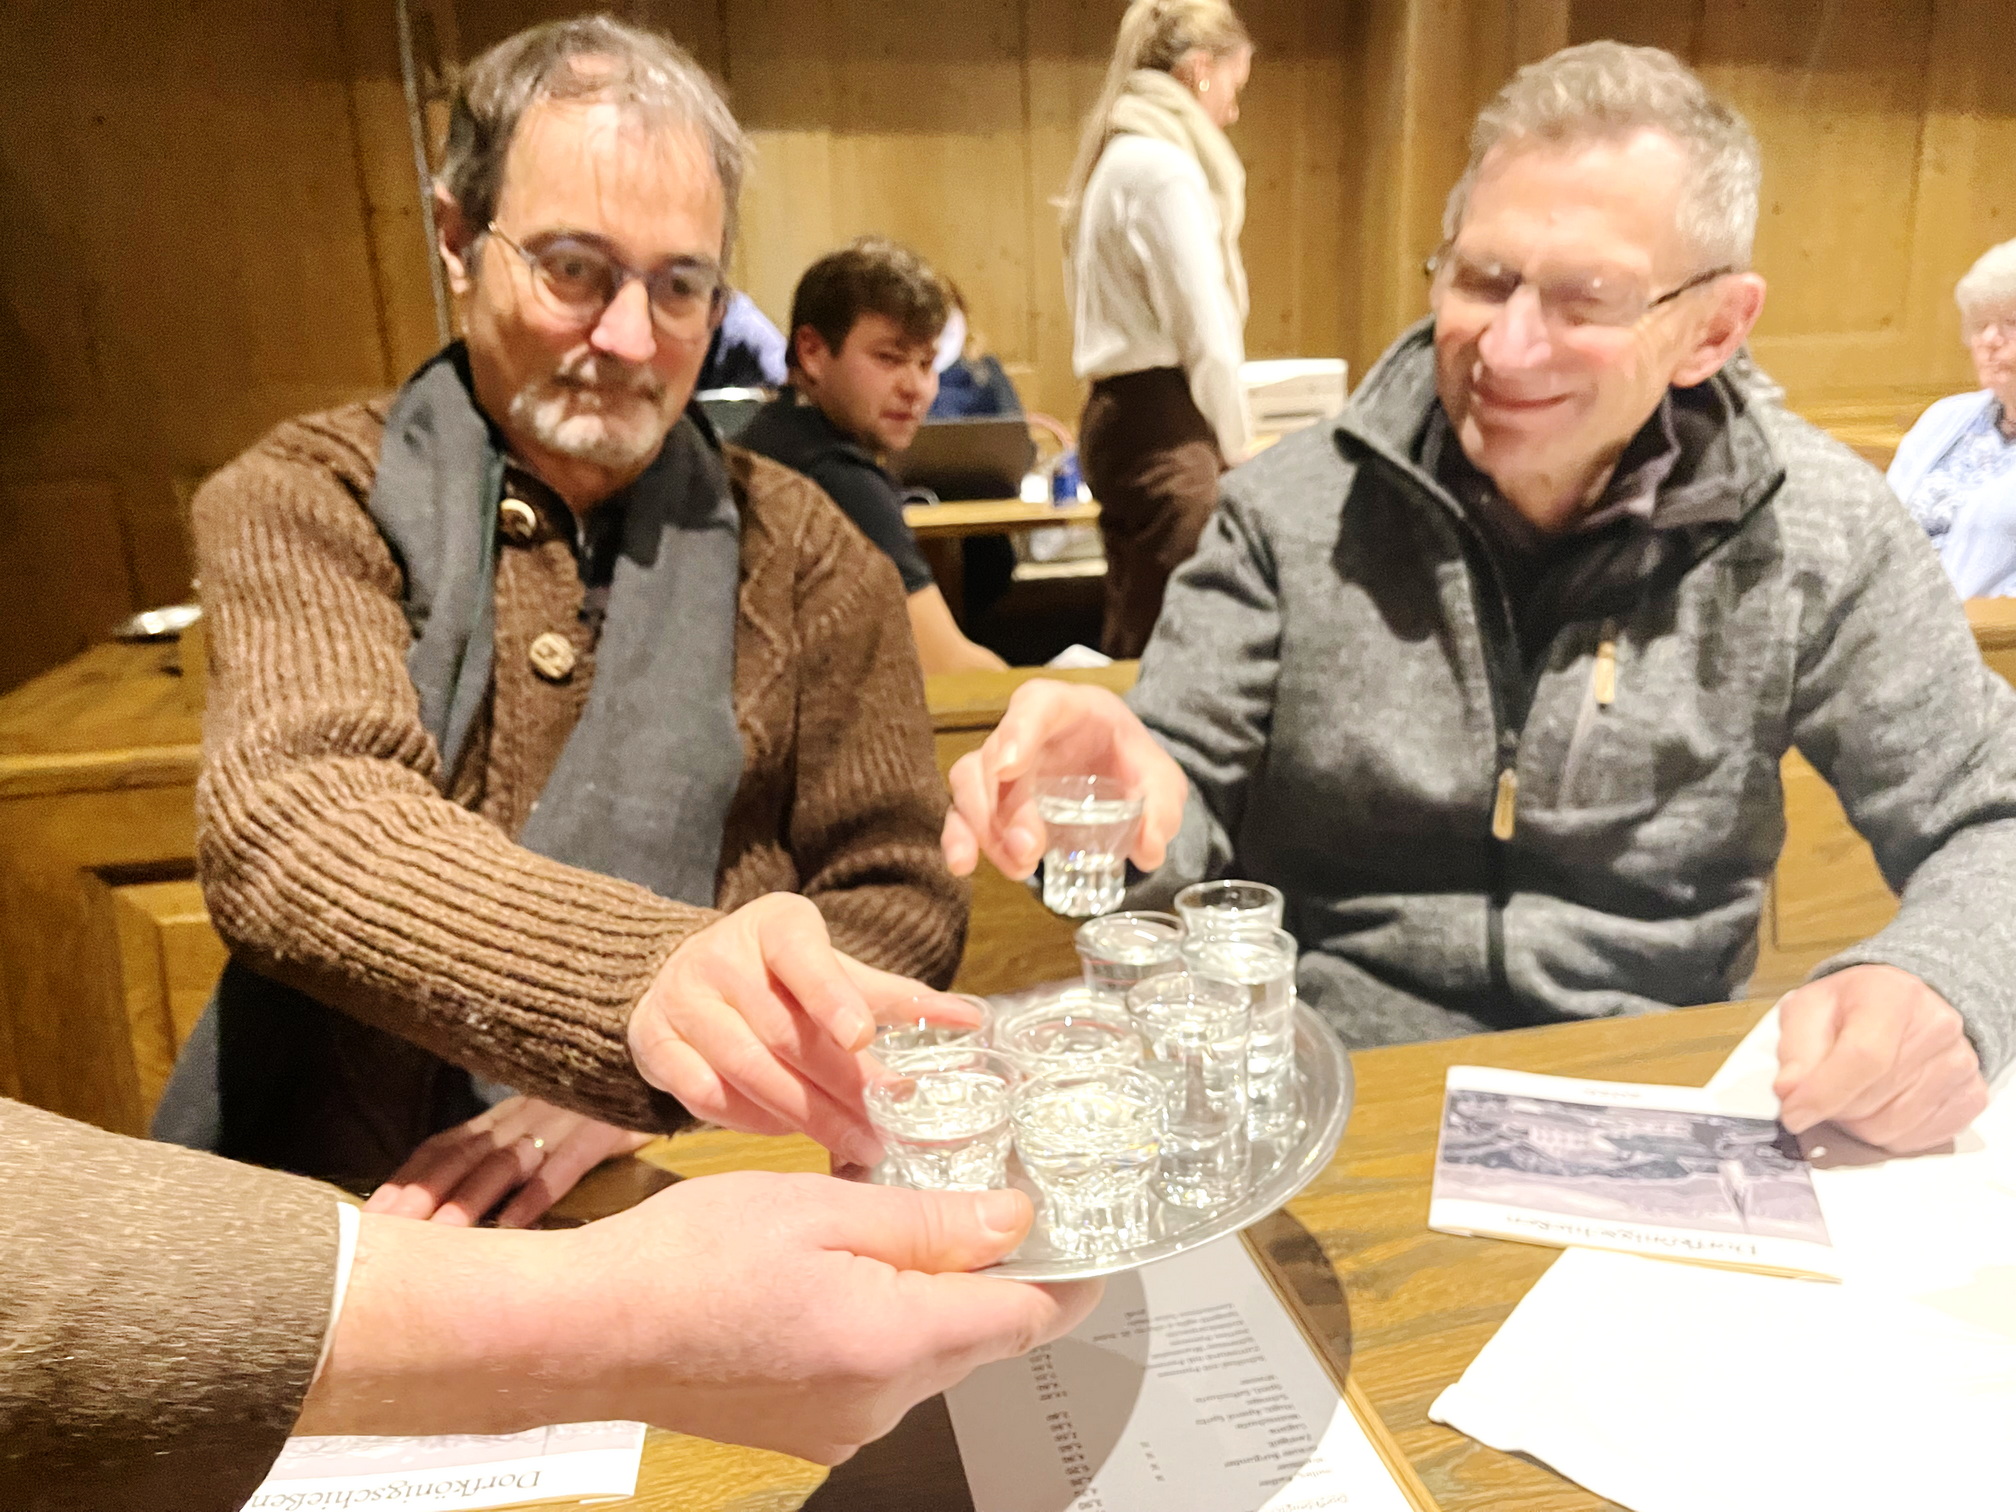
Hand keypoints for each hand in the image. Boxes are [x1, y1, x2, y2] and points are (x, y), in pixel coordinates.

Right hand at [303, 1173, 1103, 1463]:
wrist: (585, 1333)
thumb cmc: (687, 1261)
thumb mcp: (822, 1210)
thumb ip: (928, 1223)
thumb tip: (1013, 1224)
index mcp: (895, 1342)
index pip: (1028, 1319)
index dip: (1069, 1274)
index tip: (1088, 1235)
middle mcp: (881, 1401)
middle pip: (981, 1337)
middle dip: (994, 1275)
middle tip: (987, 1200)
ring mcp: (842, 1424)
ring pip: (929, 1352)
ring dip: (933, 1295)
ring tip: (896, 1225)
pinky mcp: (807, 1428)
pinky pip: (878, 1372)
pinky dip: (883, 1322)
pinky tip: (841, 1273)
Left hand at [363, 1096, 652, 1228]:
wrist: (665, 1058)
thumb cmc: (605, 1105)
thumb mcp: (552, 1122)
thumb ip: (512, 1152)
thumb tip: (467, 1201)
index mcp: (506, 1116)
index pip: (442, 1147)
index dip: (405, 1181)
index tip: (369, 1217)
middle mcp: (523, 1117)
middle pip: (460, 1158)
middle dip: (419, 1198)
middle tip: (383, 1237)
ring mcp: (561, 1122)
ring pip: (502, 1164)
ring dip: (467, 1203)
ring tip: (437, 1240)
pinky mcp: (602, 1130)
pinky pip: (564, 1165)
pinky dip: (537, 1194)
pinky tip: (514, 1224)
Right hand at [628, 892, 978, 1167]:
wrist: (683, 973)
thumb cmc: (779, 975)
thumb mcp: (833, 969)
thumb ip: (894, 998)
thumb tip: (972, 1019)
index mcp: (774, 926)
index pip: (803, 957)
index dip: (832, 997)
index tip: (862, 1038)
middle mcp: (720, 957)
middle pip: (783, 1029)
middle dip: (838, 1084)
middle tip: (882, 1128)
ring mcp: (680, 999)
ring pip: (745, 1066)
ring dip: (802, 1113)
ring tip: (851, 1143)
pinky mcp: (653, 1042)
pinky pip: (704, 1094)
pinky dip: (750, 1119)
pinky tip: (787, 1134)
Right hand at [941, 679, 1186, 880]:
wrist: (1117, 769)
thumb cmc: (1131, 761)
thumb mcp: (1161, 779)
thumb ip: (1162, 807)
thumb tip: (1148, 849)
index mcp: (1067, 707)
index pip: (1036, 705)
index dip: (1017, 733)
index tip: (1008, 768)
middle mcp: (1023, 729)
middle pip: (993, 756)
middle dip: (1004, 807)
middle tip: (1029, 849)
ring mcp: (1000, 763)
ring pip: (970, 783)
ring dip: (985, 828)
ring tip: (1020, 867)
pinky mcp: (990, 797)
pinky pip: (961, 811)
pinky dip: (958, 838)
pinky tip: (963, 865)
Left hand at [1773, 964, 1989, 1152]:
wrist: (1902, 1007)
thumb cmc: (1852, 1008)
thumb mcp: (1808, 1010)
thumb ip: (1795, 1049)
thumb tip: (1789, 1090)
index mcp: (1893, 995)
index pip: (1864, 1056)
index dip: (1822, 1093)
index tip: (1793, 1113)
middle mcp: (1937, 1027)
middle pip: (1871, 1098)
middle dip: (1832, 1105)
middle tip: (1822, 1087)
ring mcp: (1961, 1064)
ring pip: (1890, 1128)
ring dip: (1856, 1122)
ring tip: (1852, 1091)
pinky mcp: (1970, 1097)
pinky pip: (1914, 1140)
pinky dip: (1886, 1132)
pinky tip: (1880, 1103)